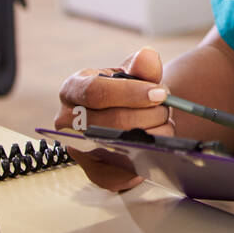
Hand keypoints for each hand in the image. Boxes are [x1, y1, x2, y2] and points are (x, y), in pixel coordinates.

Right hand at [53, 47, 173, 191]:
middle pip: (110, 122)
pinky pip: (118, 175)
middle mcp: (67, 120)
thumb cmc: (128, 91)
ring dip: (151, 136)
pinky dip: (142, 163)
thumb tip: (147, 57)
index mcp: (73, 89)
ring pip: (118, 147)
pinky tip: (156, 149)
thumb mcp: (134, 73)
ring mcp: (78, 148)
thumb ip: (143, 66)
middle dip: (148, 116)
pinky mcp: (93, 171)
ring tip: (164, 125)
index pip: (95, 92)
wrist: (128, 112)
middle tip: (165, 110)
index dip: (130, 93)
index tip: (159, 93)